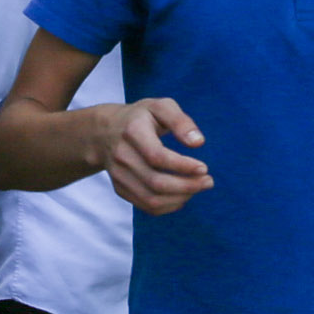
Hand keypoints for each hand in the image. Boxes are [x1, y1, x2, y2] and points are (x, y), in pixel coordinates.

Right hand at [97, 98, 213, 213]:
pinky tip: (183, 195)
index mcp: (133, 131)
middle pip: (155, 182)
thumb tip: (198, 142)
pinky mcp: (120, 189)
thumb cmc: (142, 117)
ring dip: (180, 198)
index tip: (204, 168)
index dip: (183, 166)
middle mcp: (122, 156)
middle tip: (208, 181)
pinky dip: (169, 206)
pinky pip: (146, 206)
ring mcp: (118, 175)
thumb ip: (180, 121)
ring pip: (151, 199)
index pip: (157, 157)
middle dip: (187, 186)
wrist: (106, 131)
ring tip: (198, 187)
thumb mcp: (161, 106)